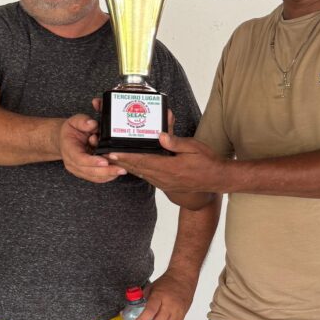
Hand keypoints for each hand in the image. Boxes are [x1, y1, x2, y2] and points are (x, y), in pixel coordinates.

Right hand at [58, 114, 125, 183]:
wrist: (65, 139)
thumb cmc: (71, 130)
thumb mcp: (74, 121)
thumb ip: (83, 121)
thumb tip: (92, 124)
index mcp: (69, 149)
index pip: (80, 159)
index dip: (93, 161)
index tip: (105, 162)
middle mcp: (71, 162)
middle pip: (89, 171)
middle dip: (106, 171)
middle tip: (120, 169)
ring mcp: (77, 169)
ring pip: (93, 176)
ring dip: (108, 175)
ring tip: (121, 171)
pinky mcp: (84, 173)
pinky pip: (96, 178)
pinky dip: (107, 177)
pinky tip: (116, 173)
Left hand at [109, 132, 226, 193]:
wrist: (216, 180)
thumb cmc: (207, 162)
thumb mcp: (194, 148)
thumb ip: (176, 142)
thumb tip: (161, 135)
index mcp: (170, 168)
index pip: (143, 161)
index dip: (126, 156)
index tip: (112, 152)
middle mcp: (164, 177)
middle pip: (137, 168)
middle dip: (119, 161)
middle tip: (104, 154)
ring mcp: (163, 182)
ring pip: (140, 173)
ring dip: (125, 166)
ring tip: (111, 159)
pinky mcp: (164, 184)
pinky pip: (146, 176)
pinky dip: (135, 170)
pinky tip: (128, 166)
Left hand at [132, 271, 195, 319]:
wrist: (184, 278)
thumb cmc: (166, 283)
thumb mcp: (152, 286)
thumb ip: (142, 298)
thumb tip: (128, 309)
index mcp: (160, 296)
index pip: (151, 309)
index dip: (143, 319)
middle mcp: (169, 306)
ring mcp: (177, 313)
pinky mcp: (181, 318)